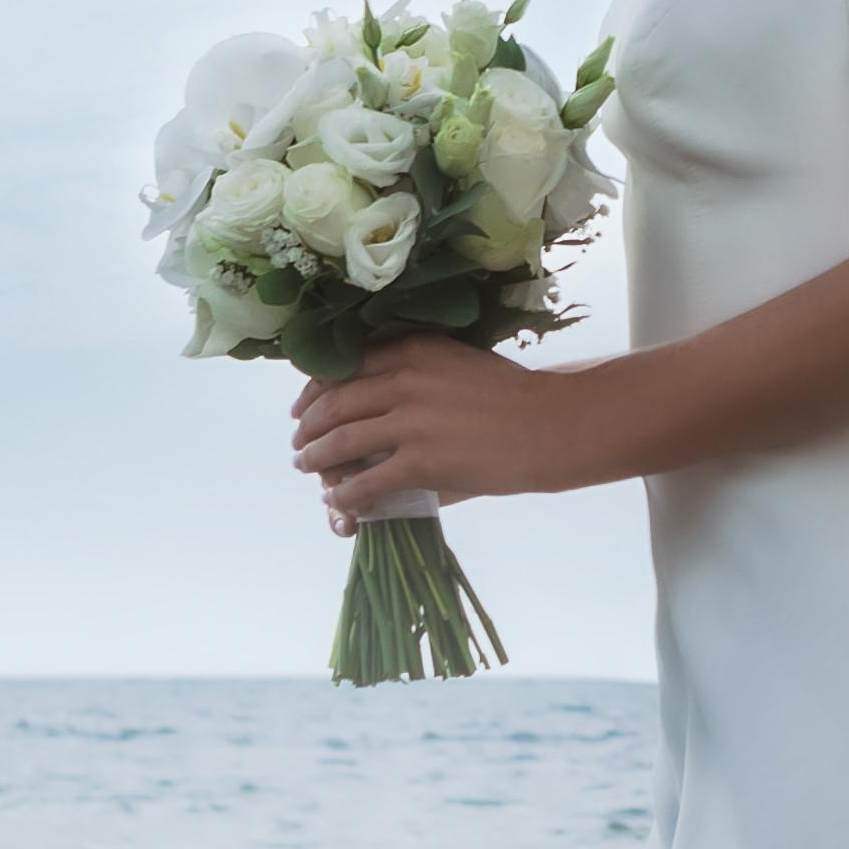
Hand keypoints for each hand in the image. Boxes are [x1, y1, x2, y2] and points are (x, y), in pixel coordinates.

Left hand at [290, 332, 597, 524]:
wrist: (549, 425)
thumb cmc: (512, 395)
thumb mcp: (456, 361)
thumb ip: (415, 373)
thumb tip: (375, 400)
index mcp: (412, 349)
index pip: (343, 366)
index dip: (314, 390)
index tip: (303, 406)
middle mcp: (404, 379)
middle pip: (335, 403)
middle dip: (309, 426)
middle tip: (300, 442)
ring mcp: (410, 421)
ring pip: (341, 441)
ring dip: (316, 458)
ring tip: (307, 467)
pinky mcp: (420, 462)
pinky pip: (365, 481)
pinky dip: (345, 493)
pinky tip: (339, 500)